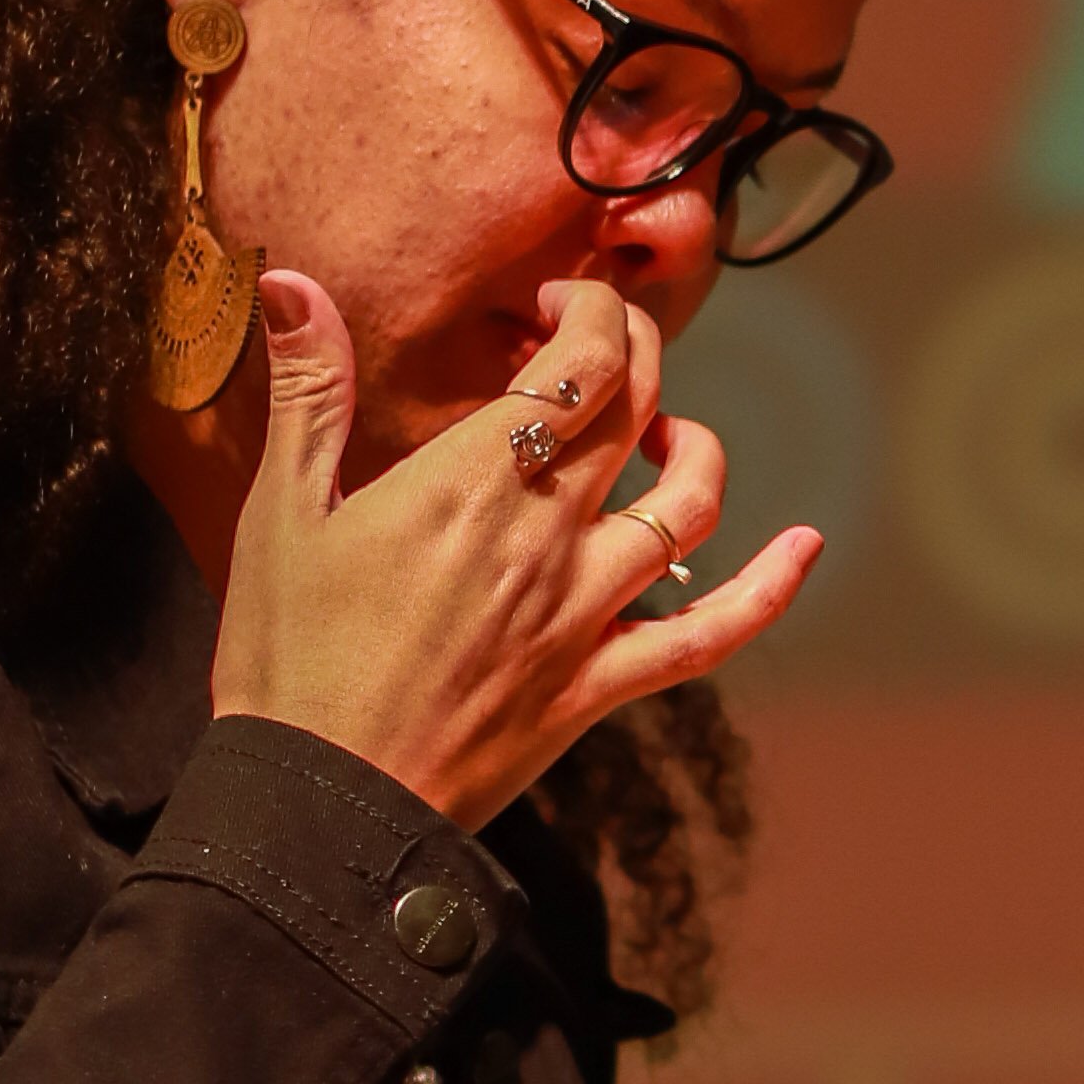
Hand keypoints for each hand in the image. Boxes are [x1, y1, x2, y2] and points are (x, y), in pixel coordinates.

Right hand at [214, 272, 817, 829]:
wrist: (323, 804)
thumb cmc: (288, 660)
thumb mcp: (279, 512)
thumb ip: (307, 391)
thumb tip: (288, 280)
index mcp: (473, 481)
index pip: (580, 363)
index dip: (590, 312)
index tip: (557, 304)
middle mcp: (549, 536)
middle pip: (637, 413)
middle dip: (632, 356)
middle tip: (595, 345)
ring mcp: (586, 614)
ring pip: (687, 506)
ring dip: (692, 448)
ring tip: (662, 433)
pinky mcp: (601, 685)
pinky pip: (710, 634)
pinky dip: (768, 589)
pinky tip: (804, 547)